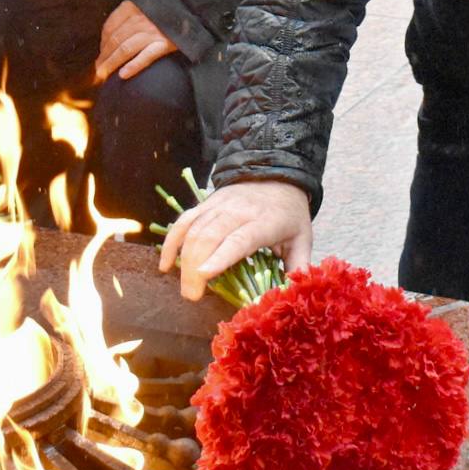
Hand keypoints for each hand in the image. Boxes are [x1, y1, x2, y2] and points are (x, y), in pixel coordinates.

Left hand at [95, 0, 179, 83]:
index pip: (110, 26)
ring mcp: (153, 31)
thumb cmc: (168, 6)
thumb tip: (112, 34)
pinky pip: (146, 56)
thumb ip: (131, 12)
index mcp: (134, 6)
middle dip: (103, 56)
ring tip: (103, 74)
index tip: (100, 54)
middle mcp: (141, 18)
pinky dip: (134, 66)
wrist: (193, 5)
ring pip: (125, 49)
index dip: (102, 43)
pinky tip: (123, 75)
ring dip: (111, 63)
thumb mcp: (147, 2)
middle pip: (115, 40)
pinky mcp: (166, 43)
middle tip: (98, 70)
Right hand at [157, 178, 313, 301]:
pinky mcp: (205, 204)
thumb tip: (293, 294)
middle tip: (192, 295)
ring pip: (194, 230)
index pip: (239, 239)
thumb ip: (299, 265)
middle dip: (196, 267)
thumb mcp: (303, 238)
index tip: (204, 274)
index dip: (221, 256)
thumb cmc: (290, 213)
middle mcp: (238, 211)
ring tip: (185, 288)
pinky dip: (171, 241)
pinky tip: (165, 264)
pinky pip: (183, 221)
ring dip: (184, 259)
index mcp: (264, 221)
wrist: (277, 174)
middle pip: (210, 236)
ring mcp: (218, 205)